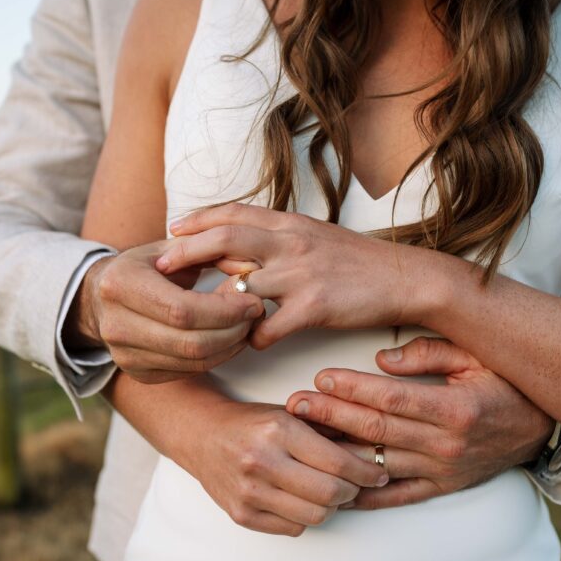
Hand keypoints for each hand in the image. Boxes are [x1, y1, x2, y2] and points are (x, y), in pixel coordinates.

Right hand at [65, 240, 264, 383]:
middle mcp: (116, 325)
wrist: (100, 297)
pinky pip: (189, 371)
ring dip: (231, 346)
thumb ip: (209, 251)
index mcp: (121, 284)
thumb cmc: (144, 267)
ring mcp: (124, 355)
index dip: (225, 310)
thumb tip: (250, 268)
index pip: (182, 309)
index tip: (253, 300)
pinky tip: (229, 339)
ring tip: (248, 325)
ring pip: (194, 362)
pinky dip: (217, 357)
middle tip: (257, 314)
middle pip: (190, 342)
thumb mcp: (169, 248)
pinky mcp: (138, 373)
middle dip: (234, 330)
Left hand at [159, 203, 441, 348]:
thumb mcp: (314, 236)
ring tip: (195, 322)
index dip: (197, 221)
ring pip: (239, 289)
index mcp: (289, 224)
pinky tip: (247, 345)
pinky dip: (251, 339)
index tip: (171, 231)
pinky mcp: (314, 306)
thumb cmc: (357, 262)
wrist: (403, 278)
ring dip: (214, 308)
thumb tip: (239, 248)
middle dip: (185, 254)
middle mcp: (290, 243)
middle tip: (157, 267)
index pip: (232, 214)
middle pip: (223, 241)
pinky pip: (268, 327)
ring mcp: (301, 274)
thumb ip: (278, 237)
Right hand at [177, 400, 391, 535]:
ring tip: (331, 492)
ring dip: (331, 507)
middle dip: (353, 491)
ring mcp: (249, 493)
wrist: (202, 435)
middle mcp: (262, 462)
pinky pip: (292, 528)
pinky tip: (303, 500)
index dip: (367, 472)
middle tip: (358, 484)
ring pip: (314, 517)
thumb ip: (330, 429)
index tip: (379, 472)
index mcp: (279, 431)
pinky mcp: (242, 516)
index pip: (338, 463)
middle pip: (330, 494)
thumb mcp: (292, 413)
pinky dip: (305, 517)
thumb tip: (373, 449)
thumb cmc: (253, 423)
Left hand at [285, 337, 553, 509]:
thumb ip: (430, 352)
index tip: (320, 378)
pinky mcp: (441, 488)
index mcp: (455, 409)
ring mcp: (442, 471)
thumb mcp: (476, 355)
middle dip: (331, 416)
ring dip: (336, 451)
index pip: (392, 399)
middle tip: (294, 405)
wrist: (542, 429)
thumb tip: (383, 359)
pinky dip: (362, 494)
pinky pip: (395, 496)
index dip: (352, 389)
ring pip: (379, 463)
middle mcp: (446, 444)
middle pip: (376, 430)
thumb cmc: (506, 383)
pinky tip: (330, 486)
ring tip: (300, 439)